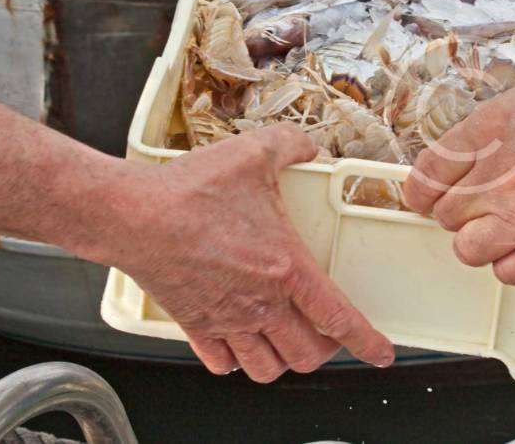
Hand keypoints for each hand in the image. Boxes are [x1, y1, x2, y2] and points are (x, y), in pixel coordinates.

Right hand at [105, 124, 393, 380]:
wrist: (132, 214)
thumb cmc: (189, 191)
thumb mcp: (253, 153)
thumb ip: (290, 146)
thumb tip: (308, 147)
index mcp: (286, 268)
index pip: (339, 318)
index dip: (367, 341)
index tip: (382, 352)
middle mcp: (260, 303)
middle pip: (306, 354)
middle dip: (324, 350)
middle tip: (326, 334)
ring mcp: (226, 319)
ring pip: (267, 368)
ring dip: (283, 360)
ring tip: (287, 341)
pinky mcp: (195, 324)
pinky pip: (223, 362)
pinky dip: (237, 360)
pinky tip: (240, 342)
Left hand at [402, 77, 514, 286]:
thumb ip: (479, 133)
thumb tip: (443, 164)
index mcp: (491, 129)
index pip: (426, 176)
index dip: (424, 190)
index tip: (429, 196)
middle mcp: (505, 173)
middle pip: (445, 215)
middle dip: (461, 210)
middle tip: (486, 201)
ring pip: (468, 250)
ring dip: (481, 240)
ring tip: (506, 224)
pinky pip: (507, 274)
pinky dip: (513, 263)